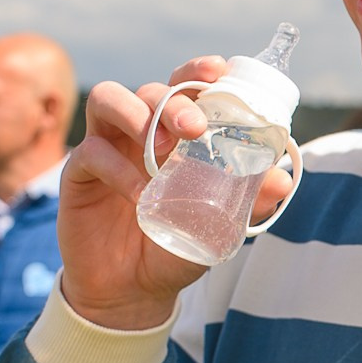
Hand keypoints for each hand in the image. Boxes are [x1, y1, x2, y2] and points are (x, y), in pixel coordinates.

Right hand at [59, 57, 298, 330]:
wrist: (133, 292)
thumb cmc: (176, 247)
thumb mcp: (218, 228)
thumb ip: (248, 203)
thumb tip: (282, 179)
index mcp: (175, 132)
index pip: (184, 84)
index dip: (198, 70)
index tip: (218, 71)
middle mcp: (140, 131)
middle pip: (152, 90)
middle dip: (174, 100)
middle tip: (194, 128)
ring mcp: (107, 146)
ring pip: (109, 99)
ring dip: (136, 115)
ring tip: (159, 149)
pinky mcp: (78, 172)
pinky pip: (91, 152)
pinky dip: (117, 168)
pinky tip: (139, 195)